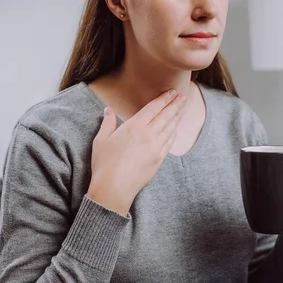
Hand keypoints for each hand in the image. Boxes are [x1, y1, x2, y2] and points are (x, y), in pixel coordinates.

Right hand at [87, 89, 186, 215]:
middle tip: (182, 97)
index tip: (172, 93)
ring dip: (176, 117)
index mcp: (134, 127)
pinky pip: (169, 143)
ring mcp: (156, 147)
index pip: (153, 108)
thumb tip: (108, 110)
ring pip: (170, 128)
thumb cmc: (104, 165)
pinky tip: (175, 129)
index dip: (164, 99)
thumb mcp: (101, 140)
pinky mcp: (159, 159)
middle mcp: (148, 135)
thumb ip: (107, 123)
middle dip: (175, 105)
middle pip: (166, 115)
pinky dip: (173, 133)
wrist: (114, 189)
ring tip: (181, 110)